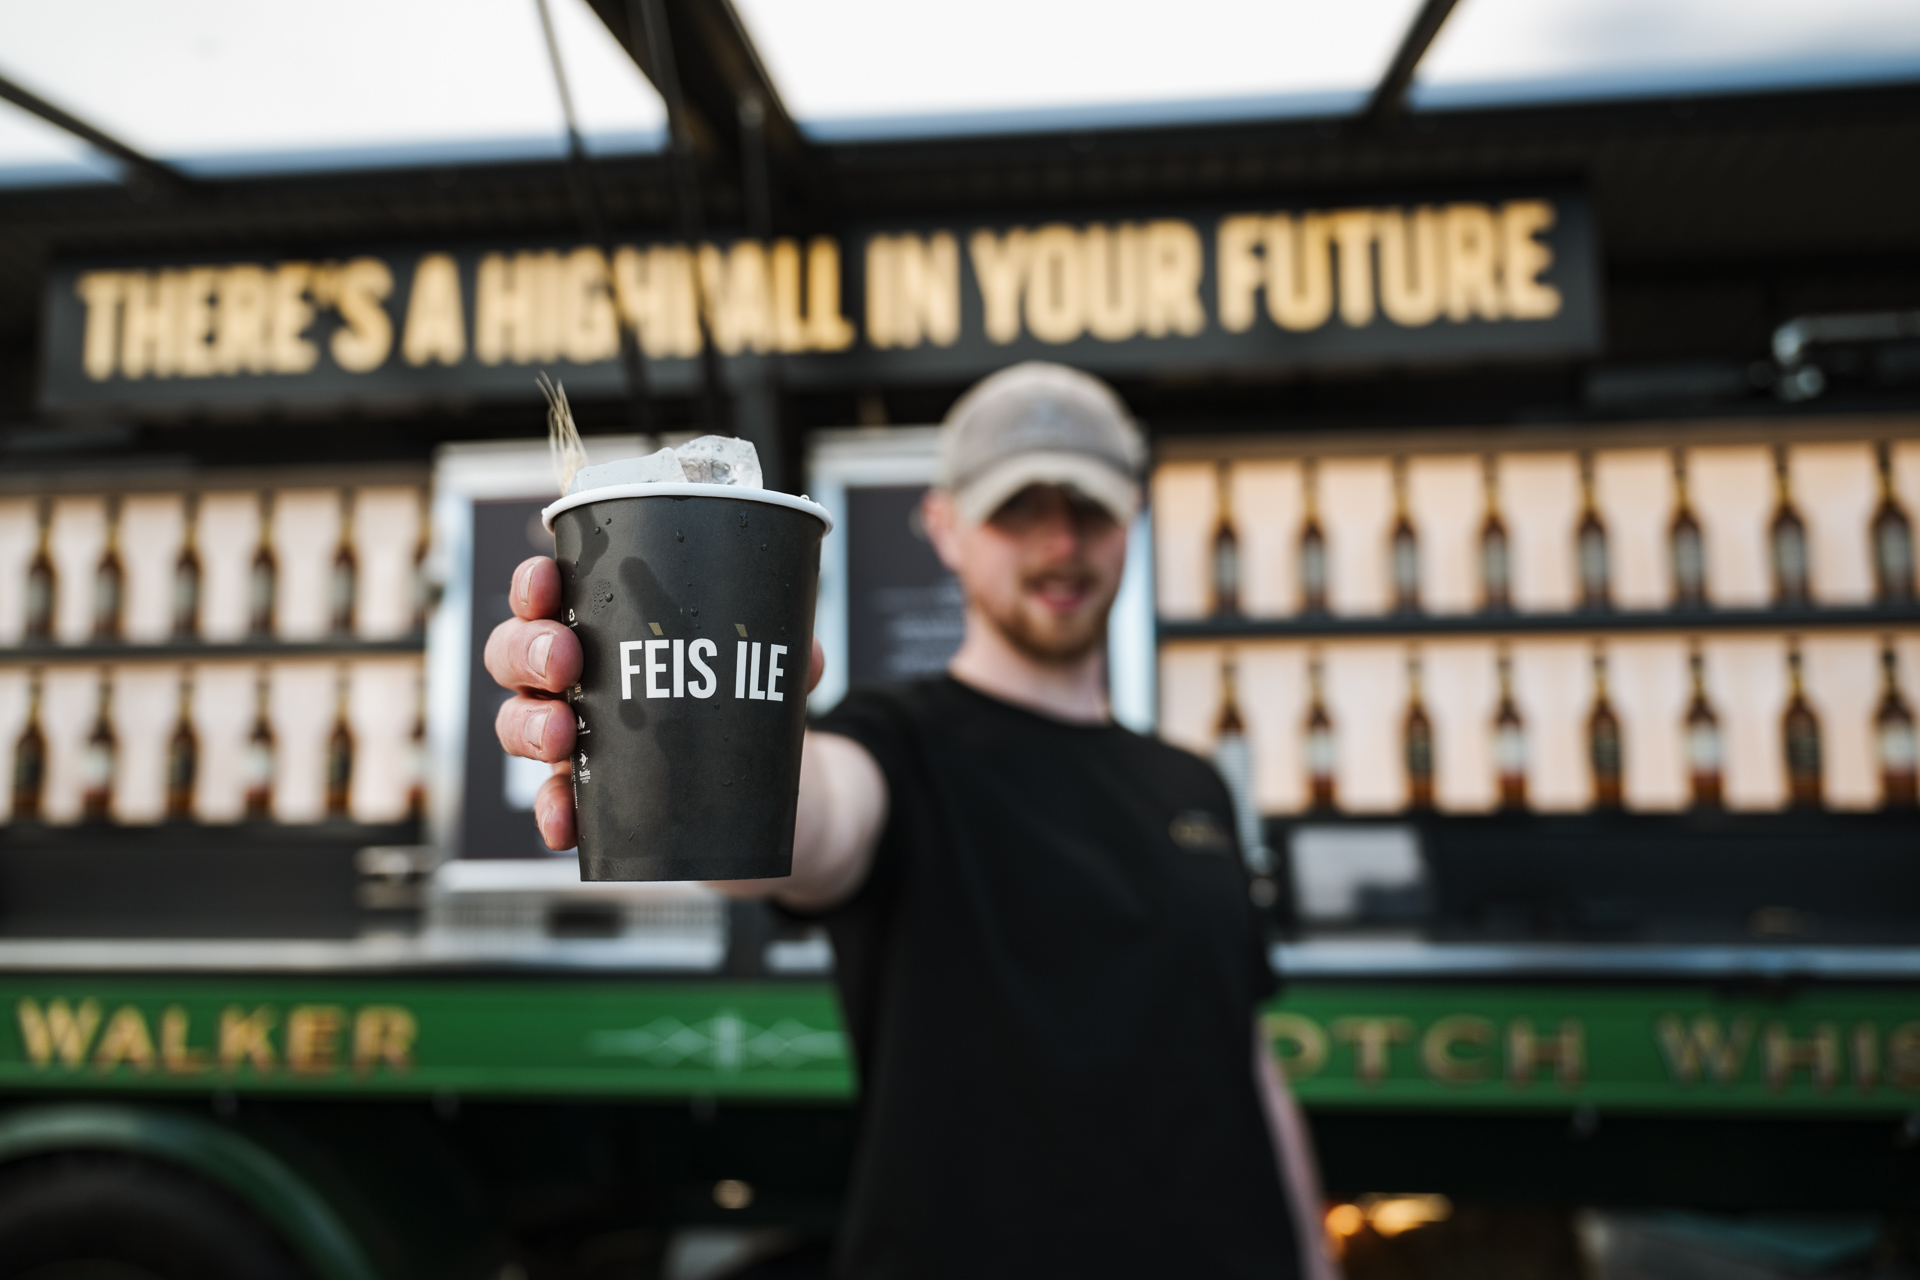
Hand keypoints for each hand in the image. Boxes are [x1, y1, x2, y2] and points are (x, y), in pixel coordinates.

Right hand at [487, 555, 825, 850]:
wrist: (766, 796)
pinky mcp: (590, 799)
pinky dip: (553, 812)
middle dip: (527, 650)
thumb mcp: (767, 671)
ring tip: (564, 736)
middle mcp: (577, 681)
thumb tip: (807, 653)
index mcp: (606, 629)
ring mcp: (576, 741)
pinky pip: (555, 805)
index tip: (548, 580)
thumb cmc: (741, 706)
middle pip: (514, 654)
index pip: (550, 595)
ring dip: (529, 727)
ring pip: (518, 724)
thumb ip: (788, 653)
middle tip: (566, 660)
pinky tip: (563, 821)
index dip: (533, 586)